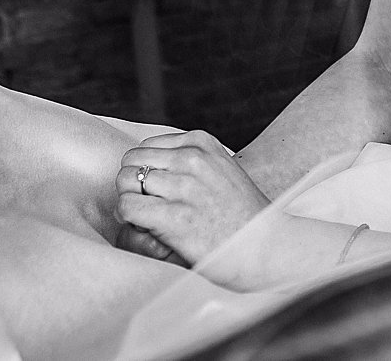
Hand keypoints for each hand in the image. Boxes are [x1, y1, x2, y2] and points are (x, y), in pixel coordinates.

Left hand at [115, 131, 272, 276]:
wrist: (265, 248)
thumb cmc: (242, 216)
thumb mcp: (221, 170)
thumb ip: (190, 161)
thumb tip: (150, 165)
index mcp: (202, 143)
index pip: (146, 146)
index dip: (145, 171)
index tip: (156, 191)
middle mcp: (193, 160)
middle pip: (132, 161)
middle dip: (132, 184)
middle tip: (146, 205)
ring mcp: (184, 188)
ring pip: (125, 181)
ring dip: (129, 202)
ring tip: (146, 218)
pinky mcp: (175, 218)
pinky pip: (128, 206)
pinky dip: (128, 219)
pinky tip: (145, 229)